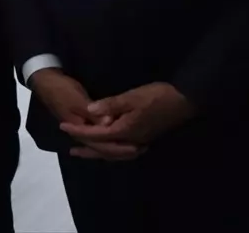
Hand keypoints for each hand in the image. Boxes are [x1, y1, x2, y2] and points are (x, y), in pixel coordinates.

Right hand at [30, 68, 143, 160]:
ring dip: (116, 148)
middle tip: (141, 149)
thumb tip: (109, 125)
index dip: (119, 147)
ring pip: (101, 145)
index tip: (137, 147)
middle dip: (121, 150)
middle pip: (103, 149)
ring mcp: (82, 130)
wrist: (48, 84)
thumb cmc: (64, 91)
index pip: (102, 145)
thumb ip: (93, 114)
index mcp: (81, 131)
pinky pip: (99, 138)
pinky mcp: (84, 124)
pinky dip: (109, 141)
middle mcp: (82, 135)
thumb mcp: (78, 101)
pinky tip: (117, 140)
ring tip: (134, 148)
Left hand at [59, 82, 194, 156]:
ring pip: (113, 153)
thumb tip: (88, 111)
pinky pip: (122, 150)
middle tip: (70, 148)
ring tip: (85, 151)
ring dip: (97, 152)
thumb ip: (110, 105)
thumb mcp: (132, 97)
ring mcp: (138, 141)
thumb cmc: (158, 96)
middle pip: (103, 150)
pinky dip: (111, 151)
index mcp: (124, 131)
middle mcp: (130, 141)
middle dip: (86, 148)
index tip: (63, 126)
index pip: (96, 135)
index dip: (78, 131)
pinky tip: (110, 146)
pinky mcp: (145, 138)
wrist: (185, 101)